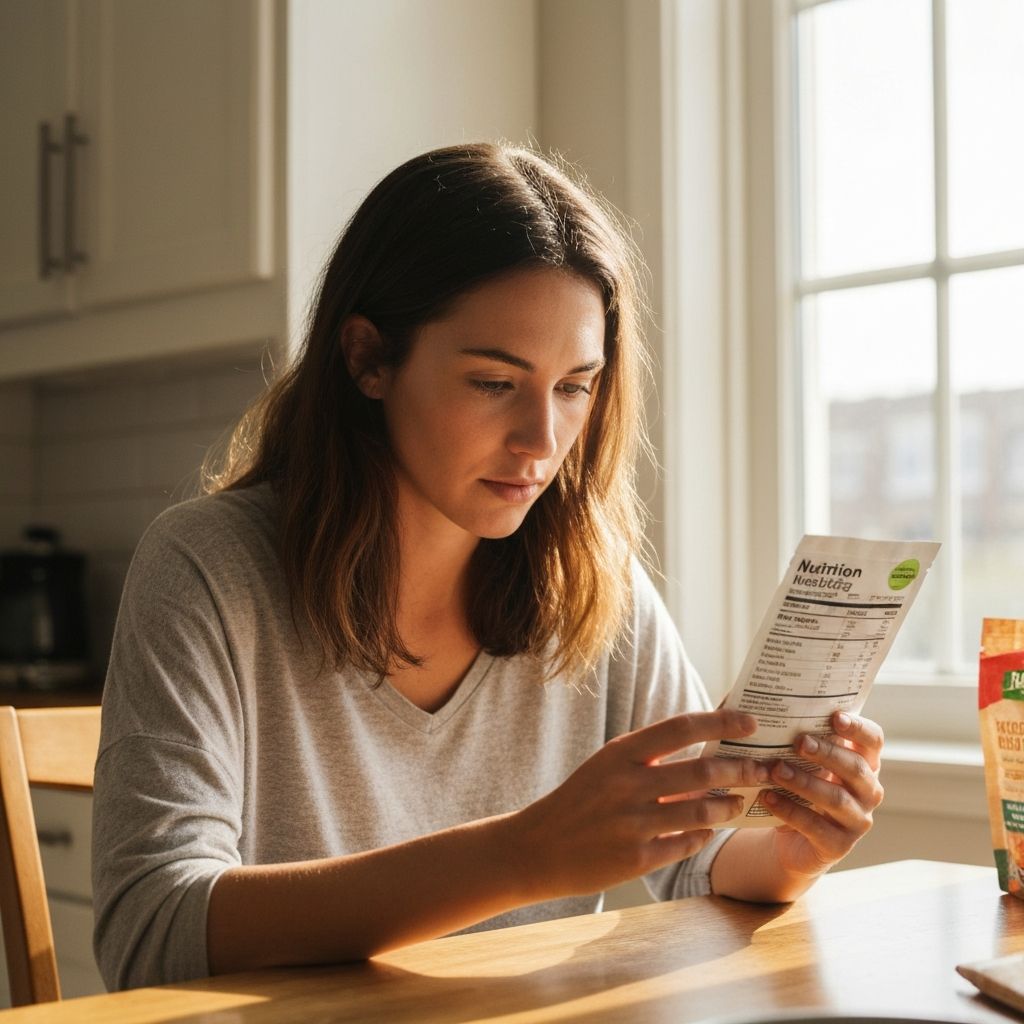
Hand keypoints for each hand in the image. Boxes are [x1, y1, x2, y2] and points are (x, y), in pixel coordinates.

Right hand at [513, 710, 771, 900]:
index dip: (722, 721)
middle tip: (763, 769)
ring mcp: (632, 824)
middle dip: (742, 770)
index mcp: (621, 752)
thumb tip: (706, 737)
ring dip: (729, 807)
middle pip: (703, 772)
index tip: (751, 721)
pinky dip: (704, 836)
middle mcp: (628, 784)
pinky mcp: (636, 859)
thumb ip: (651, 753)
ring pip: (703, 813)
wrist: (539, 846)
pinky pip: (687, 844)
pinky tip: (708, 831)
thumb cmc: (582, 798)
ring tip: (737, 803)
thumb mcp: (609, 764)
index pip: (682, 727)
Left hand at [762, 711, 884, 877]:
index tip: (835, 717)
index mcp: (864, 763)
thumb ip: (796, 735)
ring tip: (777, 770)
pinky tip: (767, 798)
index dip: (858, 728)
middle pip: (856, 768)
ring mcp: (857, 820)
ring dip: (805, 782)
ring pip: (837, 799)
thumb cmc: (798, 787)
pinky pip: (816, 827)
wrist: (793, 839)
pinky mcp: (838, 846)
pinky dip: (790, 811)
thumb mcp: (801, 762)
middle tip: (799, 741)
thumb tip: (761, 699)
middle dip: (827, 753)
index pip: (874, 740)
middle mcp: (868, 791)